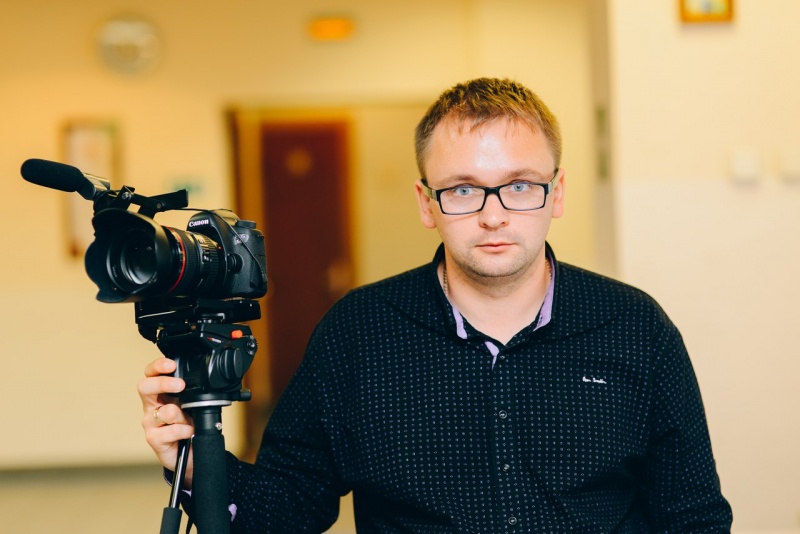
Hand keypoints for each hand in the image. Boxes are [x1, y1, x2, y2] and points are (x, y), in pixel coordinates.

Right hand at [138, 357, 194, 485]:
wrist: (191, 452)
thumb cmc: (189, 424)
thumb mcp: (192, 404)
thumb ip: (192, 393)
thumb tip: (202, 381)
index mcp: (160, 393)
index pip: (151, 374)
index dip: (158, 366)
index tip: (171, 364)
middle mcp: (152, 405)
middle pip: (145, 387)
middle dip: (163, 383)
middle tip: (181, 385)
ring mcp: (151, 423)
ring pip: (164, 411)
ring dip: (182, 415)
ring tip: (190, 420)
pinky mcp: (154, 439)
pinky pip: (170, 431)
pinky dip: (184, 430)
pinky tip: (190, 432)